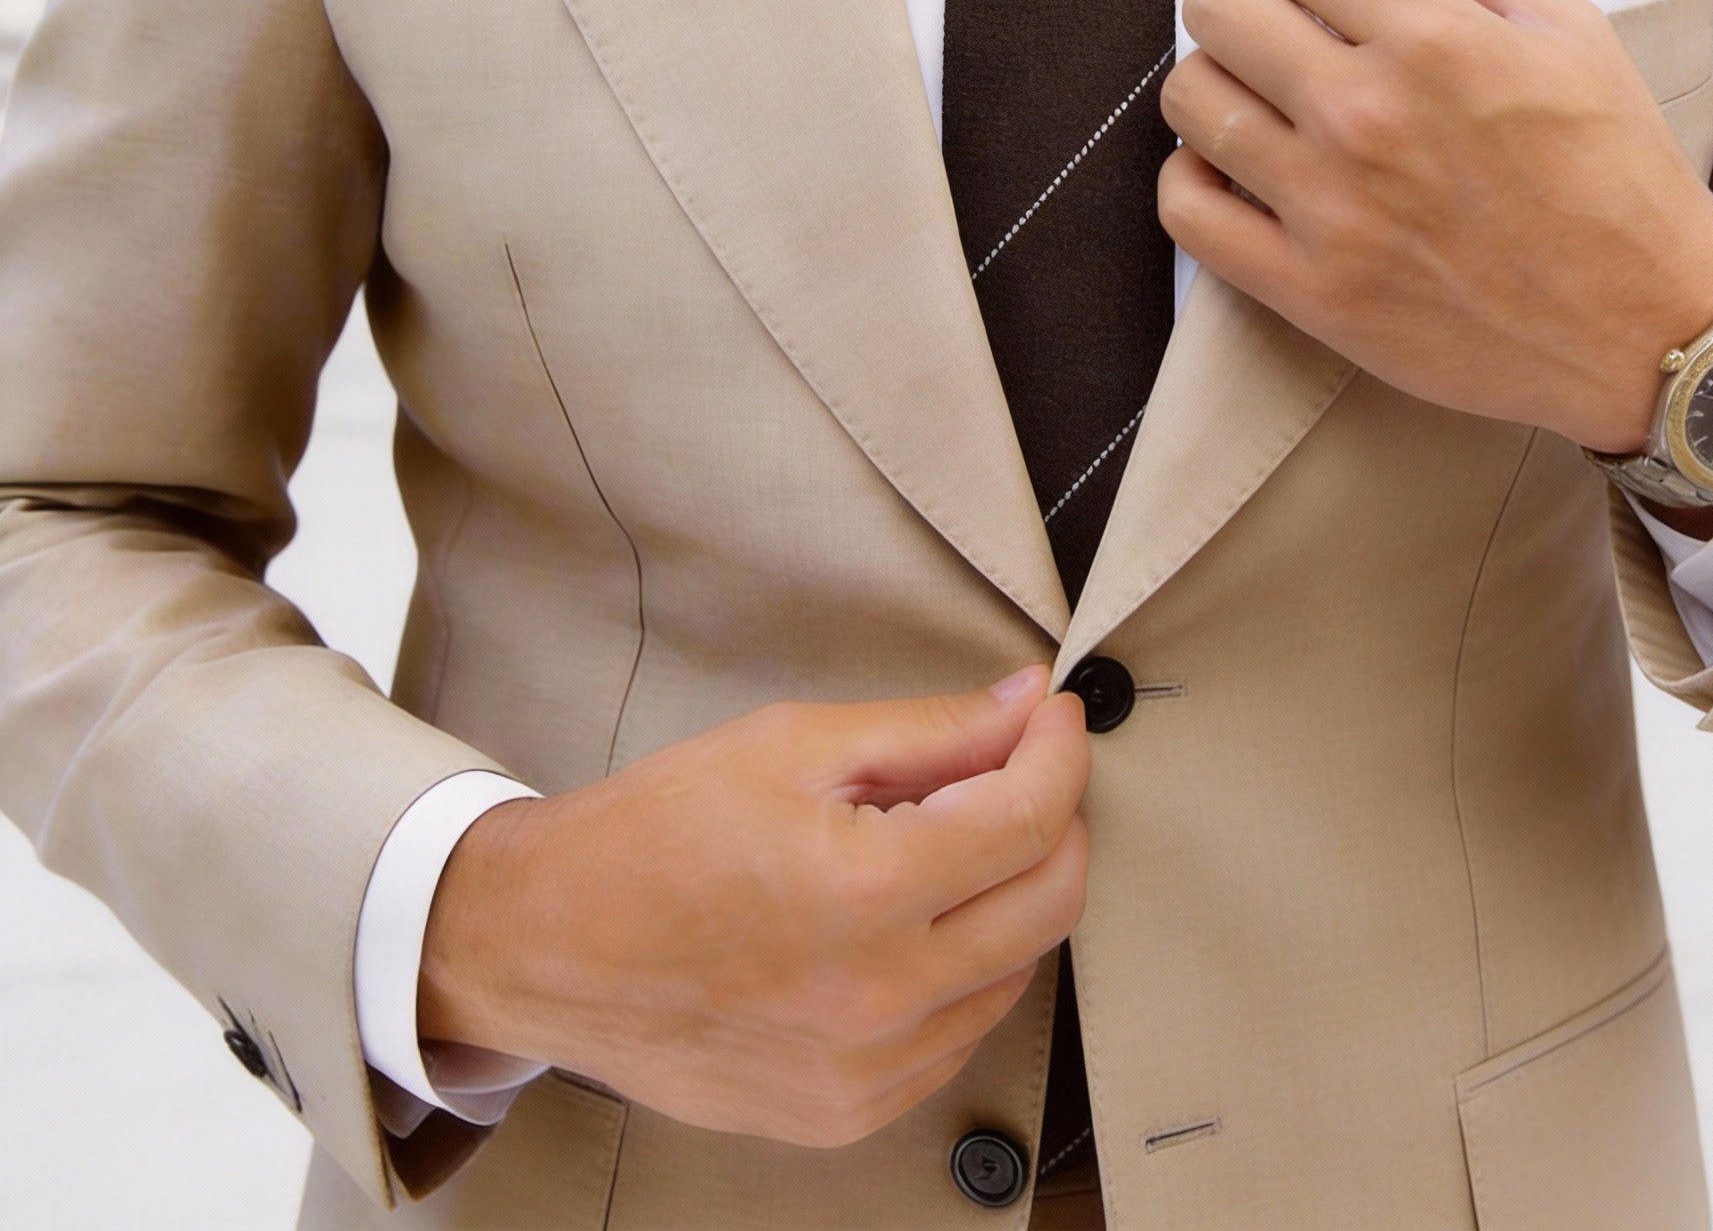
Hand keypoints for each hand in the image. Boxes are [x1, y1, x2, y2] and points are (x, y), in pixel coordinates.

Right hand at [418, 667, 1088, 1146]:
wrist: (548, 947)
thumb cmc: (656, 834)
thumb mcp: (793, 746)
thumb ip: (929, 730)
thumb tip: (1026, 705)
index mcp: (862, 893)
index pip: (1028, 819)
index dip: (1059, 753)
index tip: (1054, 718)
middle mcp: (878, 998)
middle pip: (1050, 903)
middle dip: (1056, 818)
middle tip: (1020, 767)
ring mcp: (866, 1072)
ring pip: (1015, 971)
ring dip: (1012, 894)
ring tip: (949, 840)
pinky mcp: (847, 1113)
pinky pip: (958, 1034)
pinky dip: (966, 967)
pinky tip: (915, 919)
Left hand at [1158, 0, 1712, 453]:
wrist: (1644, 331)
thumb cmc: (1616, 176)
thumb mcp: (1566, 32)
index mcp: (1429, 39)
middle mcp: (1363, 115)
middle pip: (1217, 6)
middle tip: (1270, 14)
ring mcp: (1326, 207)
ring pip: (1190, 100)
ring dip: (1213, 80)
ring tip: (1257, 93)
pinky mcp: (1307, 289)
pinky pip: (1187, 211)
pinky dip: (1193, 178)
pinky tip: (1238, 168)